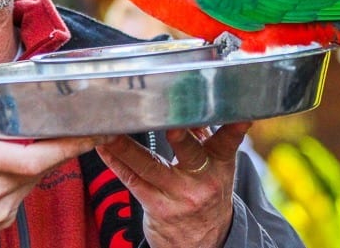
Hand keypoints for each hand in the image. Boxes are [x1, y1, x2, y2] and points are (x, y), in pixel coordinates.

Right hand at [0, 49, 109, 247]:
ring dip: (44, 159)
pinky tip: (23, 160)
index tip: (92, 132)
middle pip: (42, 167)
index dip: (67, 146)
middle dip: (62, 147)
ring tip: (48, 138)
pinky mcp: (0, 219)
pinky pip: (25, 192)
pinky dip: (29, 175)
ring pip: (36, 179)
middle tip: (82, 127)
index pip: (34, 158)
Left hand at [96, 122, 251, 247]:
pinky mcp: (157, 207)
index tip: (236, 114)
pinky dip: (115, 161)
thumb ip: (203, 135)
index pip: (227, 142)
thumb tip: (190, 106)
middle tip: (169, 123)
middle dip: (179, 137)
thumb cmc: (207, 191)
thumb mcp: (215, 166)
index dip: (233, 128)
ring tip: (110, 129)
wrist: (203, 242)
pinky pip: (132, 180)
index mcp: (220, 164)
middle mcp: (202, 180)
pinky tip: (103, 147)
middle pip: (188, 153)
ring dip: (126, 146)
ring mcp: (178, 195)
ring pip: (149, 166)